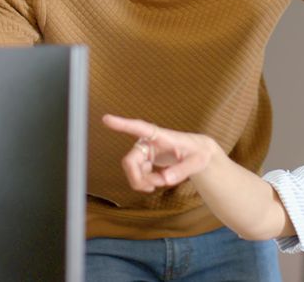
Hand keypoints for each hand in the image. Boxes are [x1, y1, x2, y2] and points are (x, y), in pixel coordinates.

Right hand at [102, 114, 218, 192]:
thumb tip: (165, 180)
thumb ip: (182, 170)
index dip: (123, 124)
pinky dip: (144, 183)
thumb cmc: (198, 153)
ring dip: (143, 181)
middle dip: (139, 178)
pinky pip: (136, 175)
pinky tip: (156, 183)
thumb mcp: (197, 162)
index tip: (106, 118)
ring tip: (162, 182)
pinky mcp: (144, 160)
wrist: (197, 155)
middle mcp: (148, 141)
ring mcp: (144, 151)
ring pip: (131, 170)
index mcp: (161, 135)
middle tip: (157, 185)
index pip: (140, 128)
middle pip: (130, 161)